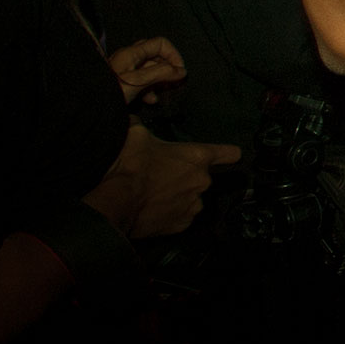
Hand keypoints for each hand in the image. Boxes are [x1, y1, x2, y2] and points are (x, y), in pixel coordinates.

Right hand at [83, 123, 239, 240]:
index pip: (230, 154)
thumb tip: (135, 118)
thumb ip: (142, 125)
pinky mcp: (182, 225)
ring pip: (192, 198)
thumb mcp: (136, 134)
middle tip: (164, 177)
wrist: (114, 201)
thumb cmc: (129, 164)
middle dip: (187, 177)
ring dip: (180, 196)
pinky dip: (171, 214)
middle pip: (203, 177)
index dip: (226, 154)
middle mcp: (202, 181)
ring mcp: (193, 205)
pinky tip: (154, 210)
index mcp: (199, 156)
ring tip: (156, 196)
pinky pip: (181, 217)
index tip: (226, 157)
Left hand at [107, 37, 185, 105]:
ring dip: (159, 81)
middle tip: (173, 82)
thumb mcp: (137, 82)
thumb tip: (181, 71)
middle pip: (156, 56)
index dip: (173, 55)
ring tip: (162, 92)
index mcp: (131, 53)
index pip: (160, 43)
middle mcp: (128, 59)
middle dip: (167, 69)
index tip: (179, 71)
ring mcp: (125, 71)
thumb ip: (160, 74)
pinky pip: (142, 81)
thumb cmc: (107, 94)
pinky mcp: (123, 84)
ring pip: (150, 70)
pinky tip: (150, 100)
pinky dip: (150, 89)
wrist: (87, 108)